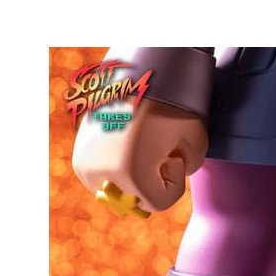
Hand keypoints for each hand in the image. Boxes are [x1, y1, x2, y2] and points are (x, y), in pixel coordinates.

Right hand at [71, 98, 208, 216]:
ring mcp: (85, 163)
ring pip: (118, 193)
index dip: (174, 182)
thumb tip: (167, 175)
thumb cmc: (171, 104)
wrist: (137, 71)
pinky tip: (130, 144)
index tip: (173, 154)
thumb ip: (187, 171)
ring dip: (136, 177)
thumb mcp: (195, 142)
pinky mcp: (79, 155)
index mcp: (129, 172)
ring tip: (144, 145)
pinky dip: (120, 169)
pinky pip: (104, 178)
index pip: (157, 203)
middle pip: (135, 200)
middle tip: (159, 150)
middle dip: (153, 182)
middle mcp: (100, 172)